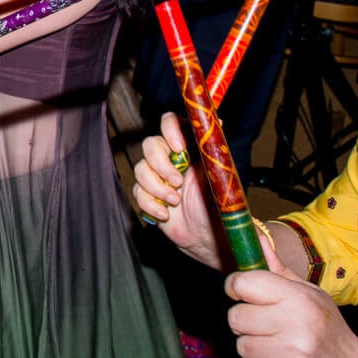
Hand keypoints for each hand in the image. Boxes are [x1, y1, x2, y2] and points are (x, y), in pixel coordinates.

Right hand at [132, 112, 225, 268]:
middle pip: (149, 145)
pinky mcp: (147, 196)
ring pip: (140, 169)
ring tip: (175, 202)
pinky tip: (166, 214)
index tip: (179, 147)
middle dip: (161, 165)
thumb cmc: (219, 205)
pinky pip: (137, 193)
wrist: (208, 236)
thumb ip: (214, 148)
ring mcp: (156, 177)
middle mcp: (169, 158)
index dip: (169, 130)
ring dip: (157, 187)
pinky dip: (151, 204)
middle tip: (177, 181)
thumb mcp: (219, 174)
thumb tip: (218, 120)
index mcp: (187, 148)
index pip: (170, 123)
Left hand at [226, 256, 357, 357]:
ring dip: (254, 347)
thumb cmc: (325, 327)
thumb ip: (276, 269)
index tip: (241, 292)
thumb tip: (256, 237)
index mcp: (298, 297)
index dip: (236, 287)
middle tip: (262, 323)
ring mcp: (293, 355)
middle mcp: (296, 324)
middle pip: (236, 318)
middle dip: (244, 321)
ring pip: (243, 347)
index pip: (244, 284)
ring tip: (275, 345)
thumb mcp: (307, 292)